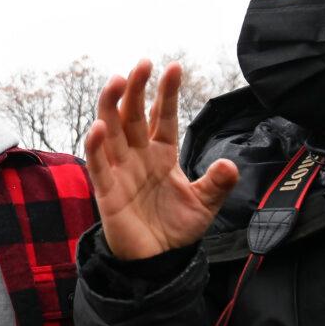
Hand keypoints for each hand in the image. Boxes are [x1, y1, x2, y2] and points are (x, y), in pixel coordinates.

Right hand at [84, 60, 238, 259]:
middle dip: (136, 89)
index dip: (167, 94)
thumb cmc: (176, 227)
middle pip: (132, 115)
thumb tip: (228, 164)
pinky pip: (98, 164)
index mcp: (162, 153)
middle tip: (141, 64)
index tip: (173, 68)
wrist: (158, 261)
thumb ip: (217, 183)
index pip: (162, 116)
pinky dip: (96, 146)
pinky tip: (99, 127)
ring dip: (112, 105)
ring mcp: (120, 170)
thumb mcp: (205, 204)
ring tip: (117, 80)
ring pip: (111, 130)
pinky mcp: (106, 190)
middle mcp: (138, 156)